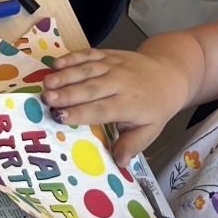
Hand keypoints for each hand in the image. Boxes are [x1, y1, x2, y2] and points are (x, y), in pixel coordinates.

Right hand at [42, 47, 192, 162]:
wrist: (170, 73)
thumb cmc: (156, 105)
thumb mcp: (151, 130)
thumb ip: (133, 145)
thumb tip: (119, 162)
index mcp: (129, 104)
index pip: (101, 110)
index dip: (81, 113)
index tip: (61, 117)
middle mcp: (120, 83)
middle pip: (91, 88)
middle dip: (67, 94)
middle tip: (47, 99)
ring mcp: (114, 66)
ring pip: (87, 69)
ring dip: (66, 75)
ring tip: (47, 82)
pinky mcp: (109, 54)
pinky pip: (90, 54)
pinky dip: (73, 57)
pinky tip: (57, 63)